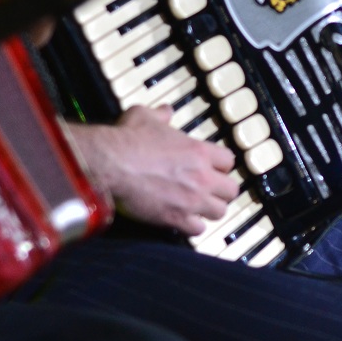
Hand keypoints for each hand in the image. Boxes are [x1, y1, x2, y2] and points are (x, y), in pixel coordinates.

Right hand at [66, 106, 237, 235]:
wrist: (110, 164)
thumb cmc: (126, 139)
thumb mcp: (144, 116)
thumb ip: (160, 115)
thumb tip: (165, 111)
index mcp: (198, 151)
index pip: (229, 161)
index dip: (221, 166)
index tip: (211, 169)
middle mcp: (202, 176)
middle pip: (231, 190)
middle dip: (221, 192)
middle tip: (208, 192)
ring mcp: (192, 199)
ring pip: (220, 212)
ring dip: (209, 210)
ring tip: (197, 209)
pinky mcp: (177, 217)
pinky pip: (198, 229)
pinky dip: (191, 227)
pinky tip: (181, 221)